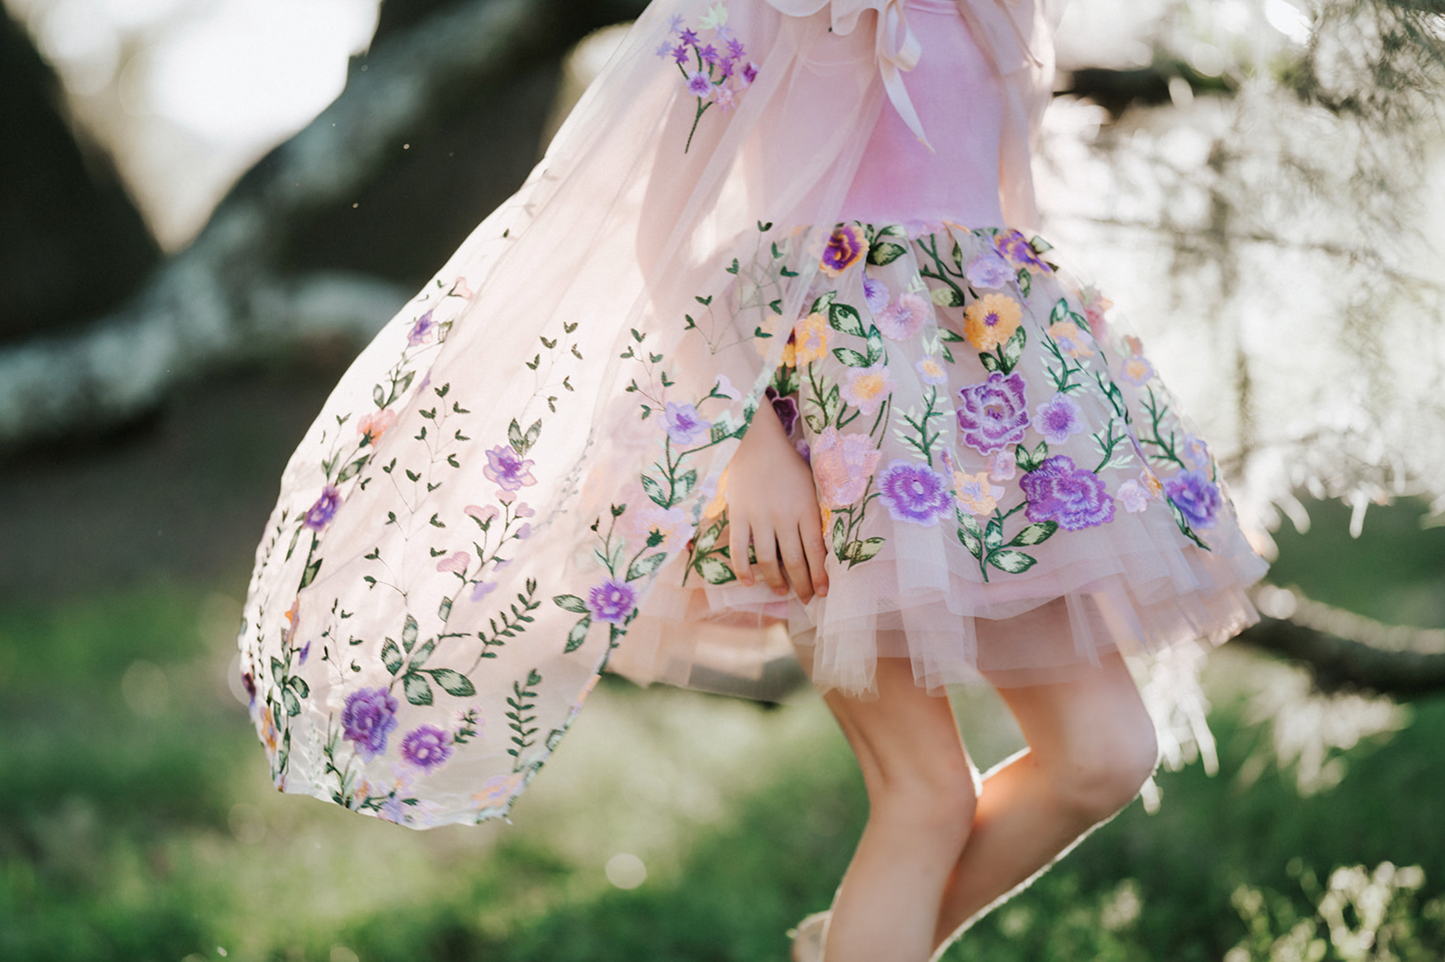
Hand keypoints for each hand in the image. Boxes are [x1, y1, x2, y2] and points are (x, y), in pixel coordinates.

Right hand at [725, 397, 828, 602]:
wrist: (755, 441)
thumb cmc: (788, 463)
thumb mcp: (812, 483)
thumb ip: (816, 511)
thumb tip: (823, 543)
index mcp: (806, 508)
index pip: (816, 550)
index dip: (820, 575)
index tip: (823, 592)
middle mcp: (784, 516)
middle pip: (794, 560)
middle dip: (802, 584)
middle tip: (806, 599)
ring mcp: (759, 517)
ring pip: (768, 559)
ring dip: (775, 580)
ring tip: (781, 591)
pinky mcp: (738, 515)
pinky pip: (738, 548)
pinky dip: (742, 568)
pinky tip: (748, 582)